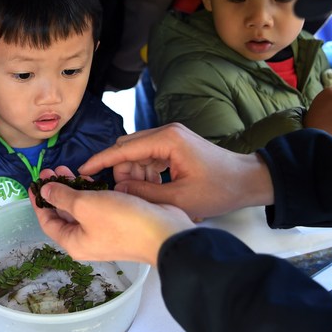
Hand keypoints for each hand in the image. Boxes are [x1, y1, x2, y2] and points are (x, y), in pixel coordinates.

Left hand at [30, 166, 193, 265]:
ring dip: (74, 188)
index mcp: (74, 242)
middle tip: (52, 169)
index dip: (38, 201)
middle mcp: (87, 239)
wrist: (164, 232)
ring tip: (69, 169)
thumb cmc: (123, 221)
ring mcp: (104, 231)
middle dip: (56, 190)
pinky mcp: (118, 221)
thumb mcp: (86, 205)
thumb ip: (62, 197)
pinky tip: (91, 178)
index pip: (47, 222)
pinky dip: (92, 191)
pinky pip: (98, 205)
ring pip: (82, 207)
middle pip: (64, 213)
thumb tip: (45, 192)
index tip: (34, 182)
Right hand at [78, 123, 274, 218]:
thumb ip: (145, 194)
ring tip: (143, 196)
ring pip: (138, 154)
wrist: (249, 181)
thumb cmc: (220, 189)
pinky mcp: (176, 145)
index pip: (123, 148)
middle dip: (119, 172)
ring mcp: (171, 137)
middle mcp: (166, 132)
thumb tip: (118, 192)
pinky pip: (150, 157)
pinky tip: (153, 190)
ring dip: (134, 175)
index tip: (83, 171)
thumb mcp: (180, 198)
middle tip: (119, 195)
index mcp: (166, 140)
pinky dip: (146, 173)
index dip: (101, 161)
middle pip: (128, 149)